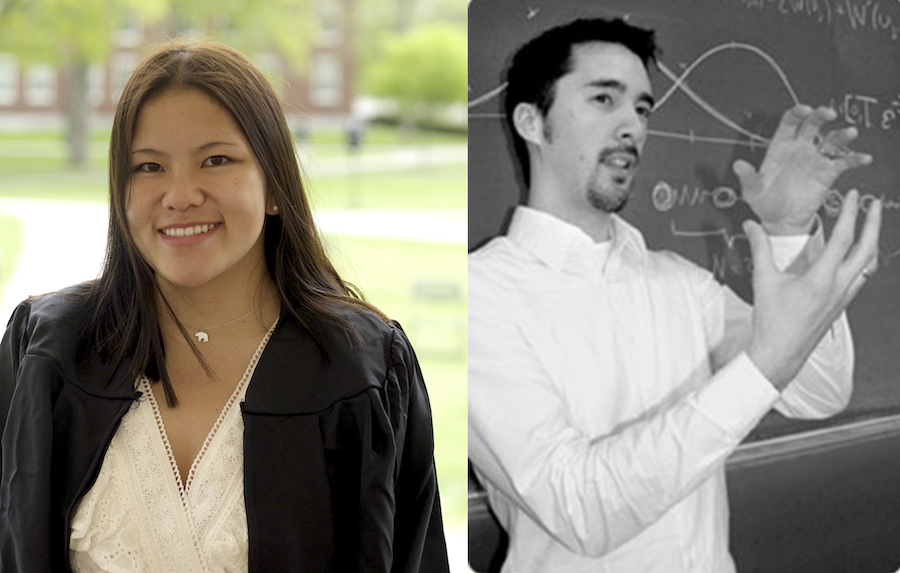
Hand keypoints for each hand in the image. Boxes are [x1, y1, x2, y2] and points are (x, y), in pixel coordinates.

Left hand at [735, 105, 872, 235]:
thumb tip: (737, 165)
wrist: (781, 221)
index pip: (790, 123)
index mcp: (780, 147)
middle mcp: (800, 149)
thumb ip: (748, 177)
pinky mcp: (827, 173)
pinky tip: (863, 158)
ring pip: (831, 140)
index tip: (805, 109)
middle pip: (813, 125)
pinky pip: (844, 162)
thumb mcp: (752, 191)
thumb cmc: (765, 203)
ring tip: (849, 133)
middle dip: (820, 116)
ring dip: (841, 135)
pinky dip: (855, 159)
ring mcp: (815, 159)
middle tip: (827, 114)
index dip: (797, 113)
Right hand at [745, 190, 880, 389]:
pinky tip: (858, 258)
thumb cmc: (772, 322)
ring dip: (872, 242)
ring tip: (871, 227)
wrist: (780, 354)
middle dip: (873, 224)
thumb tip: (752, 227)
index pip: (843, 238)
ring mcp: (843, 298)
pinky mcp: (841, 305)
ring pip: (869, 265)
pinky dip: (865, 262)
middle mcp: (839, 287)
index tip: (854, 196)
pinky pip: (862, 278)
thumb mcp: (764, 281)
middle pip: (868, 249)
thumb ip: (760, 249)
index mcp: (821, 279)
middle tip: (873, 205)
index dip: (850, 213)